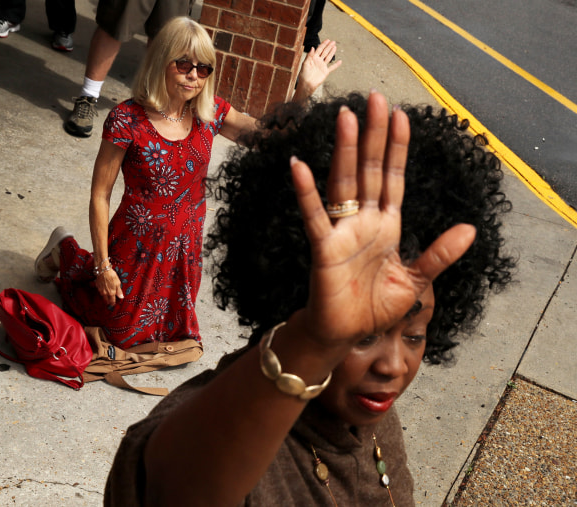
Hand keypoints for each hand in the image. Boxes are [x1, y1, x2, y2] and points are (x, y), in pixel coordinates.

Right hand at [94, 269, 123, 305]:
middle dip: (108, 301)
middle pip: (106, 300)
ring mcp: (100, 290)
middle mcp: (105, 293)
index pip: (112, 301)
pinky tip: (103, 290)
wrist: (103, 270)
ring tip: (107, 298)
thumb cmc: (112, 276)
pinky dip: (102, 292)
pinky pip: (100, 291)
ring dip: (105, 297)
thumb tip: (121, 297)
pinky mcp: (97, 286)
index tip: (113, 305)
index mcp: (111, 293)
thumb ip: (119, 291)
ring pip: (102, 296)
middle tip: (110, 302)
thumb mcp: (118, 283)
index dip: (113, 303)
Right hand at [291, 91, 475, 347]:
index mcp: (386, 226)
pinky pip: (314, 216)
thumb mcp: (415, 280)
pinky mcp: (322, 248)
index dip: (397, 148)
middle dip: (374, 135)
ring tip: (347, 118)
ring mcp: (342, 231)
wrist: (345, 335)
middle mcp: (363, 221)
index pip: (393, 178)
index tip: (401, 116)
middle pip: (370, 170)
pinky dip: (306, 193)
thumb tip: (470, 229)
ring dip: (346, 151)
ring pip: (344, 183)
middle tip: (375, 99)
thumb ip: (439, 254)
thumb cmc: (374, 308)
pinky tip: (300, 166)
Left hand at [294, 39, 341, 100]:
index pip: (319, 49)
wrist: (307, 84)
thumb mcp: (305, 64)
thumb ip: (309, 56)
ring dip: (332, 52)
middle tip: (333, 42)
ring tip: (335, 47)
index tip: (327, 40)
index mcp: (313, 58)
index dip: (323, 44)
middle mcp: (318, 61)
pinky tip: (340, 61)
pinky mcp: (325, 72)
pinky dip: (336, 65)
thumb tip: (312, 47)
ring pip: (328, 57)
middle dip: (329, 47)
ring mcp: (322, 66)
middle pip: (324, 52)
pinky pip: (332, 68)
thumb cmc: (304, 74)